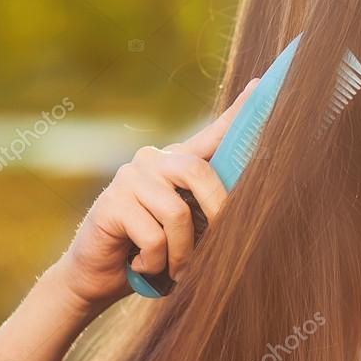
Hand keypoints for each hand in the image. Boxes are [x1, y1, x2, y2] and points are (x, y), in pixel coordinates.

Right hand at [53, 77, 260, 311]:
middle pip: (199, 173)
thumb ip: (207, 211)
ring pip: (177, 214)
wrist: (98, 276)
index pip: (213, 134)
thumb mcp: (187, 229)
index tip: (261, 85)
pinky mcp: (111, 203)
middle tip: (216, 252)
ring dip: (182, 254)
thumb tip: (249, 211)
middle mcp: (153, 160)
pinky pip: (153, 236)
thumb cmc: (153, 252)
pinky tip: (141, 266)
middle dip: (215, 216)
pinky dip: (155, 262)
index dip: (238, 112)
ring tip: (175, 270)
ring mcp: (130, 178)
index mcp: (177, 163)